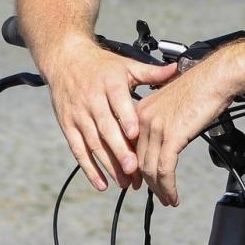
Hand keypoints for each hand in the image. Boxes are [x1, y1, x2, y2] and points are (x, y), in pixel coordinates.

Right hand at [40, 37, 178, 191]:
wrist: (66, 60)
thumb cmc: (102, 66)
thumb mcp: (126, 65)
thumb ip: (151, 73)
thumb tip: (178, 69)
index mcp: (110, 83)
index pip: (118, 101)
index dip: (126, 117)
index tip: (136, 133)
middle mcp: (92, 100)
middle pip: (105, 128)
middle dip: (119, 149)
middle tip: (134, 168)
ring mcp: (79, 115)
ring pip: (93, 143)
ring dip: (108, 164)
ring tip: (124, 181)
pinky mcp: (68, 126)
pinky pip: (78, 150)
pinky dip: (89, 169)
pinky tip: (102, 184)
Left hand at [134, 54, 242, 206]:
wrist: (215, 77)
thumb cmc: (200, 87)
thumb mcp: (172, 103)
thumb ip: (162, 121)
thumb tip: (165, 141)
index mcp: (140, 110)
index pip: (130, 146)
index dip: (134, 169)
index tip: (140, 182)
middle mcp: (143, 119)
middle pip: (138, 160)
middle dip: (147, 183)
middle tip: (156, 195)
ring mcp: (155, 127)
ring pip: (150, 168)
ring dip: (159, 189)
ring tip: (167, 199)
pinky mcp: (171, 136)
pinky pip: (164, 169)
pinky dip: (168, 187)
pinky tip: (173, 195)